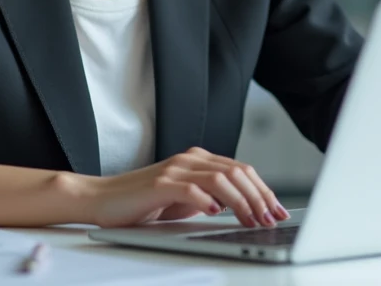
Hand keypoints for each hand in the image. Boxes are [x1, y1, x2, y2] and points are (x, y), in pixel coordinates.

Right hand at [84, 147, 292, 228]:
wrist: (102, 199)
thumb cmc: (143, 204)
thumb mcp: (185, 201)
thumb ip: (211, 198)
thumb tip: (245, 209)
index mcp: (198, 160)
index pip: (241, 170)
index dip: (263, 190)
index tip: (278, 210)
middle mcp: (189, 160)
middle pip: (236, 172)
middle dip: (259, 196)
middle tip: (271, 218)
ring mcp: (174, 169)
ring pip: (220, 179)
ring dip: (242, 201)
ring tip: (252, 220)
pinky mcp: (159, 184)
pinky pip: (191, 189)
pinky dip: (207, 201)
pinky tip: (216, 213)